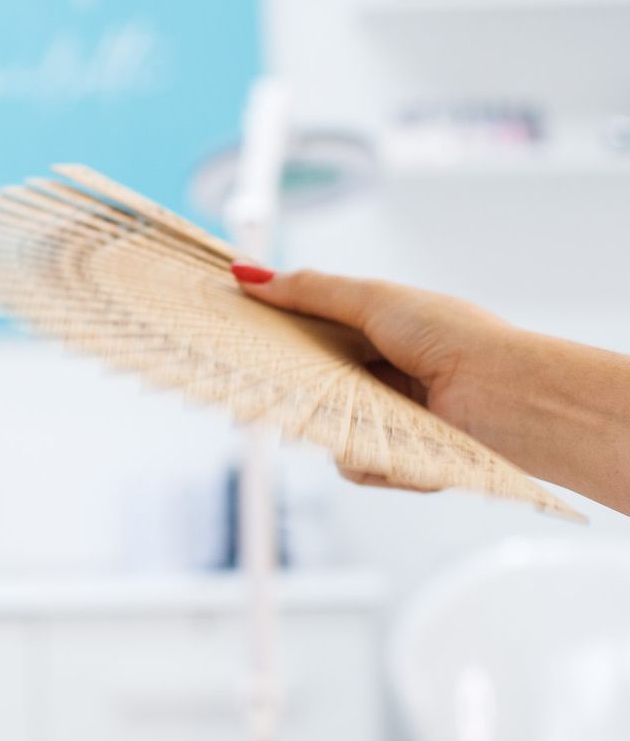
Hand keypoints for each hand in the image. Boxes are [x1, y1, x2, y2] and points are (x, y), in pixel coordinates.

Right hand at [228, 263, 518, 490]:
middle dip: (291, 387)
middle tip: (262, 383)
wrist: (507, 397)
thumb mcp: (373, 299)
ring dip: (337, 427)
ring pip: (326, 431)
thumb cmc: (453, 338)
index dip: (272, 334)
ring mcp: (387, 419)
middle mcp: (379, 375)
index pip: (307, 334)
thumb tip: (245, 273)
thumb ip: (309, 291)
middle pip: (309, 385)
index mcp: (375, 333)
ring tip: (363, 414)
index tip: (234, 332)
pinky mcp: (397, 461)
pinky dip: (370, 459)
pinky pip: (355, 466)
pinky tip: (397, 444)